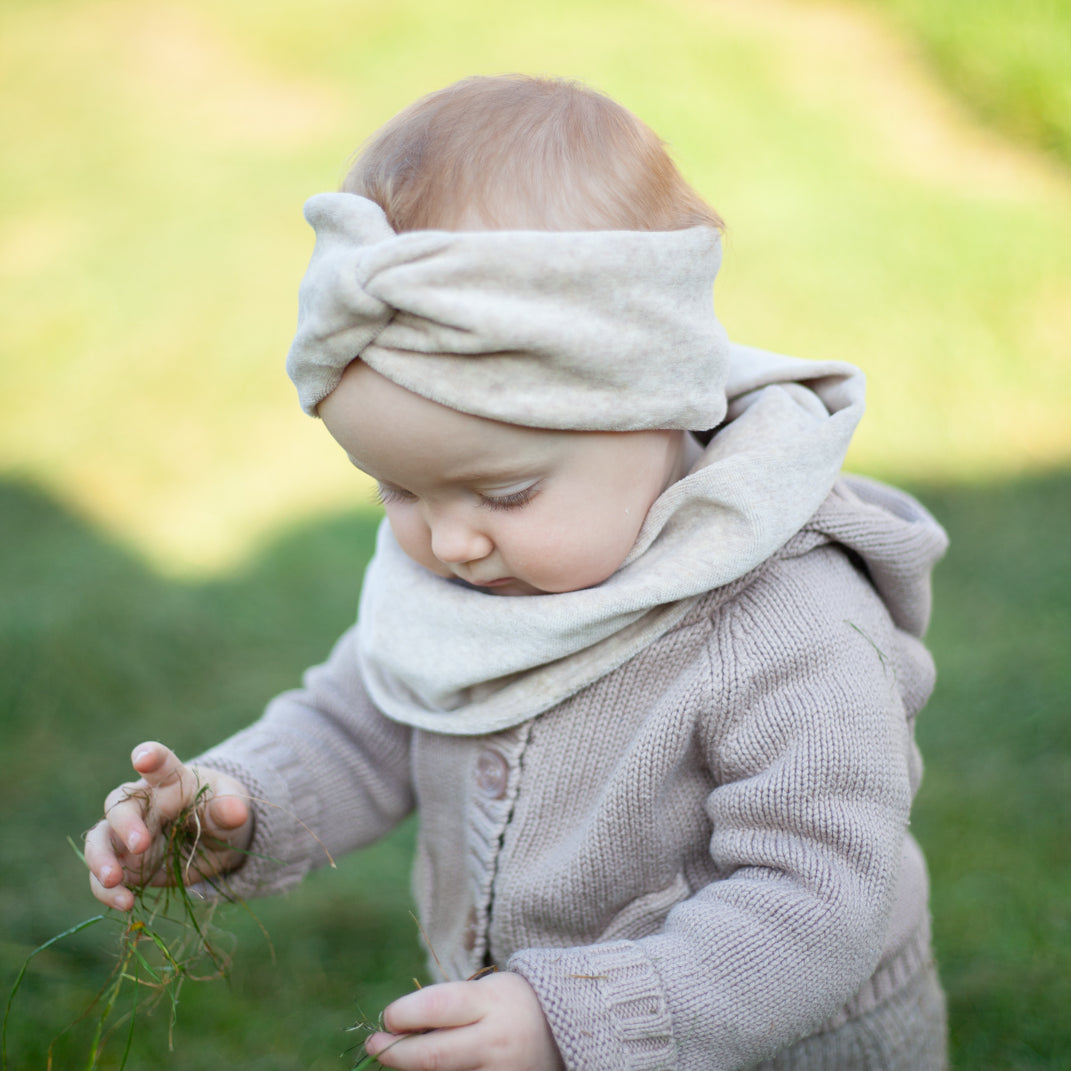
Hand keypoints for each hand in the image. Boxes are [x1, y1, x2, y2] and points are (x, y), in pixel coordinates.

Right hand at [84, 741, 252, 910]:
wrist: (215, 839)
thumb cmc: (221, 809)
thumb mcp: (232, 806)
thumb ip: (230, 808)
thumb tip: (237, 812)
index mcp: (172, 780)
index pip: (160, 763)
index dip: (150, 756)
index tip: (143, 758)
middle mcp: (143, 804)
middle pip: (120, 804)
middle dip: (125, 824)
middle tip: (141, 844)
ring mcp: (128, 835)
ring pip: (100, 839)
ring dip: (100, 859)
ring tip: (113, 880)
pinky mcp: (124, 864)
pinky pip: (104, 878)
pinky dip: (108, 891)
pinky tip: (125, 903)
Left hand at [366, 971, 563, 1070]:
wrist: (563, 1033)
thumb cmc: (509, 1006)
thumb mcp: (484, 992)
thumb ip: (444, 1007)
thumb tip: (393, 1028)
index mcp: (492, 1003)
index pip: (438, 1006)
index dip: (403, 1013)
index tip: (388, 1017)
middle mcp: (496, 1041)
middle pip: (432, 1055)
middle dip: (394, 1052)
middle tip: (374, 1044)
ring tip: (402, 1060)